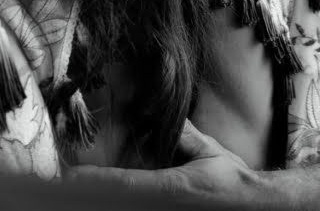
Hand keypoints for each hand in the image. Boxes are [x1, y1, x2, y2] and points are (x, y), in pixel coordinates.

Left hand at [67, 120, 266, 206]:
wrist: (256, 205)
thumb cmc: (234, 181)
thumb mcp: (211, 153)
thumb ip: (187, 136)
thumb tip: (171, 117)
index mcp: (171, 188)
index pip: (124, 184)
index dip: (94, 181)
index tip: (69, 176)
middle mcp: (163, 205)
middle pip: (118, 200)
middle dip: (93, 193)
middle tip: (64, 183)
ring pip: (127, 206)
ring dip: (106, 197)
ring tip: (77, 189)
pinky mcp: (169, 210)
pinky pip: (140, 207)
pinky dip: (124, 199)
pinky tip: (110, 194)